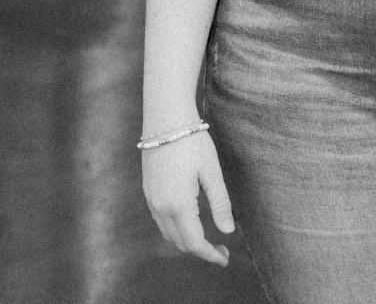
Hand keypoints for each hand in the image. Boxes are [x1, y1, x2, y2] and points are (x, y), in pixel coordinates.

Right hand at [142, 130, 235, 265]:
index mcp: (179, 204)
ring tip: (207, 238)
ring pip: (169, 233)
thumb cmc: (192, 141)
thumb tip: (227, 231)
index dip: (210, 254)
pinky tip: (189, 220)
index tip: (225, 258)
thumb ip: (220, 203)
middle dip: (201, 250)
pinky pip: (161, 220)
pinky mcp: (148, 190)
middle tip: (221, 249)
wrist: (166, 118)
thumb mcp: (211, 171)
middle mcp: (161, 207)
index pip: (194, 242)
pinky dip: (176, 228)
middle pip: (180, 242)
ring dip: (187, 241)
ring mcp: (151, 199)